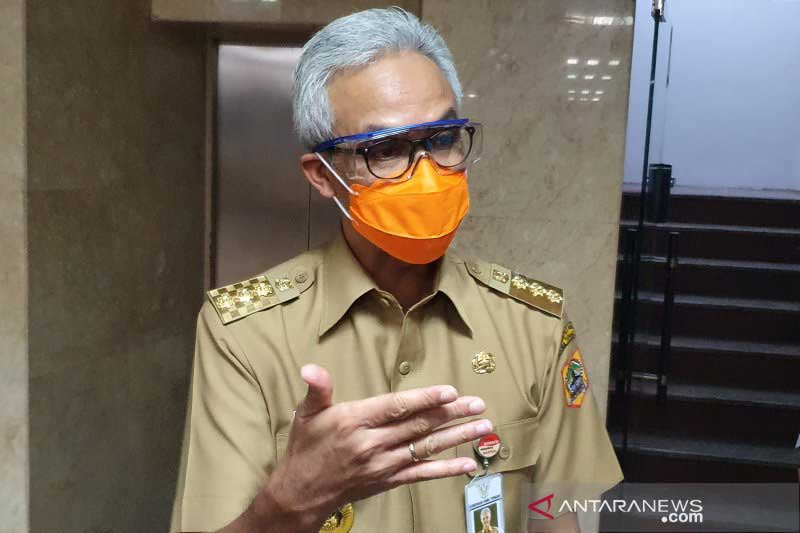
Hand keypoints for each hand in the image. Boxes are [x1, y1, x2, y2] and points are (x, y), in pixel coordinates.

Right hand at [258, 363, 491, 530]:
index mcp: (355, 421)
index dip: (425, 399)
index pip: (397, 407)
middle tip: (478, 403)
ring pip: (426, 448)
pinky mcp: (389, 481)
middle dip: (452, 413)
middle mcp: (373, 444)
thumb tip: (310, 368)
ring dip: (457, 437)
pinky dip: (446, 470)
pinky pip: (422, 475)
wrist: (301, 493)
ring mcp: (384, 465)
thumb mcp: (307, 413)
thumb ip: (317, 388)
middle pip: (419, 426)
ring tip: (482, 426)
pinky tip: (467, 464)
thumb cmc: (306, 448)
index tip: (450, 391)